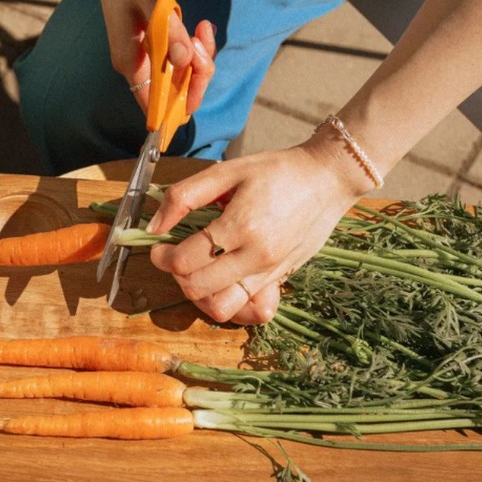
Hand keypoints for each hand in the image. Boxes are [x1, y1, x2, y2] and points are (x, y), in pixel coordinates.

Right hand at [88, 0, 214, 115]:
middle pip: (175, 92)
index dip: (179, 105)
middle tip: (201, 41)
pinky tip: (199, 25)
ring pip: (183, 74)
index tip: (199, 82)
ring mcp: (147, 53)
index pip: (155, 105)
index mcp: (130, 62)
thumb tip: (183, 59)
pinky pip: (183, 57)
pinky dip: (196, 46)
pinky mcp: (157, 41)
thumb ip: (169, 30)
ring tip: (201, 28)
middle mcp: (138, 64)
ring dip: (200, 57)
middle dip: (197, 74)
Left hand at [145, 143, 363, 323]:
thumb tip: (153, 227)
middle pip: (198, 289)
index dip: (162, 256)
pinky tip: (224, 283)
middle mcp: (257, 256)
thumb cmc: (276, 170)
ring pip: (222, 309)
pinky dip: (233, 304)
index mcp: (241, 226)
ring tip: (198, 271)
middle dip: (176, 275)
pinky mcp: (281, 280)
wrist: (328, 179)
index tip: (158, 246)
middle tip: (175, 256)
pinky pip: (251, 311)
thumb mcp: (226, 171)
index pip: (185, 260)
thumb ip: (184, 197)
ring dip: (201, 295)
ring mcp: (271, 273)